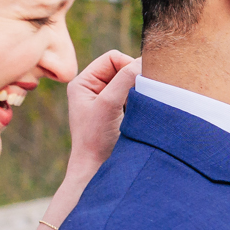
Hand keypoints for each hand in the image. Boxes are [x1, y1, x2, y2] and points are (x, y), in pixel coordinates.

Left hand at [63, 50, 140, 188]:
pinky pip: (134, 98)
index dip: (128, 65)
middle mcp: (94, 89)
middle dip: (135, 79)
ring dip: (139, 92)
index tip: (139, 83)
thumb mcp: (109, 104)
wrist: (96, 171)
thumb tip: (145, 60)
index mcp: (84, 82)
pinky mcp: (118, 114)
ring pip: (130, 84)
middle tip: (142, 96)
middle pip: (123, 69)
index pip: (112, 58)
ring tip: (139, 109)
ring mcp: (106, 102)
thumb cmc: (96, 140)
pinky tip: (141, 116)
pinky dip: (141, 103)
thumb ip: (125, 78)